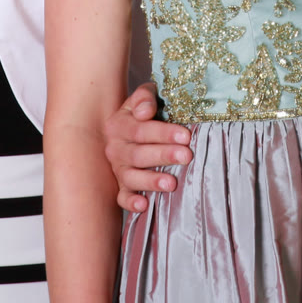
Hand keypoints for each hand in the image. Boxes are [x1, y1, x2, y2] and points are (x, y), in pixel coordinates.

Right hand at [104, 83, 190, 213]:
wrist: (126, 128)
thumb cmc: (144, 111)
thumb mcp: (144, 97)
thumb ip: (145, 97)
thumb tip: (145, 111)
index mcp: (119, 125)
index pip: (140, 130)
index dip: (163, 133)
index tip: (185, 135)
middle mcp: (115, 148)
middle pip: (138, 154)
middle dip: (164, 155)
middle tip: (186, 156)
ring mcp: (118, 169)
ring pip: (131, 177)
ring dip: (151, 180)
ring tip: (172, 183)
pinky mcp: (121, 186)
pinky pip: (122, 197)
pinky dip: (131, 203)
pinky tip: (144, 205)